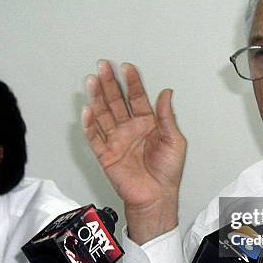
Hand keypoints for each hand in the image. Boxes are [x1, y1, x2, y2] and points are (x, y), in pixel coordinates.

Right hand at [82, 61, 186, 243]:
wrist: (155, 196)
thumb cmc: (167, 172)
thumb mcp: (175, 141)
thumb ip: (167, 117)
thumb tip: (167, 93)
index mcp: (147, 124)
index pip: (137, 98)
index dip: (132, 82)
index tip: (127, 67)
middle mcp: (130, 129)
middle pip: (116, 101)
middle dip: (110, 83)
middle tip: (104, 66)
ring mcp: (116, 140)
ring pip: (103, 114)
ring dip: (97, 97)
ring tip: (92, 81)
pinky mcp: (106, 154)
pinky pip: (95, 137)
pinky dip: (89, 124)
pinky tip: (87, 110)